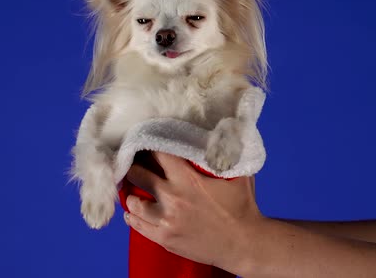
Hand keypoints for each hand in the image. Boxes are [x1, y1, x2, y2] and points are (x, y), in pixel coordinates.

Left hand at [124, 151, 261, 271]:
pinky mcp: (165, 238)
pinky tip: (133, 211)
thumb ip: (225, 154)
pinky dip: (132, 216)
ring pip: (133, 202)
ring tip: (131, 189)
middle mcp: (172, 198)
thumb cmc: (243, 207)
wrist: (245, 244)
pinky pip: (138, 225)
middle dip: (133, 167)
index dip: (148, 146)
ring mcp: (166, 220)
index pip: (157, 154)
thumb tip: (225, 130)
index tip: (144, 144)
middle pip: (138, 175)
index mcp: (187, 179)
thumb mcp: (237, 174)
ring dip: (131, 194)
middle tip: (131, 164)